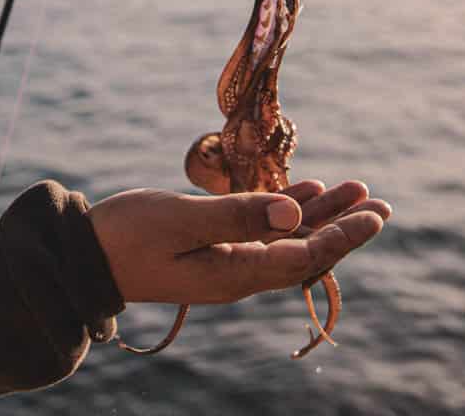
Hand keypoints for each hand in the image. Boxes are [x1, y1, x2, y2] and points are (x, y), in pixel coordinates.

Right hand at [88, 179, 389, 304]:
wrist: (83, 257)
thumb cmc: (127, 234)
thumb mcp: (181, 219)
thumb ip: (237, 216)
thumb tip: (293, 214)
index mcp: (235, 273)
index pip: (304, 256)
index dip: (343, 235)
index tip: (374, 215)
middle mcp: (238, 273)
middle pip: (304, 249)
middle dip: (344, 225)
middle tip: (380, 204)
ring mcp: (224, 262)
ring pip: (285, 238)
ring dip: (320, 213)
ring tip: (355, 190)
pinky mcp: (210, 248)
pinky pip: (260, 232)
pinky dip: (285, 210)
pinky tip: (303, 193)